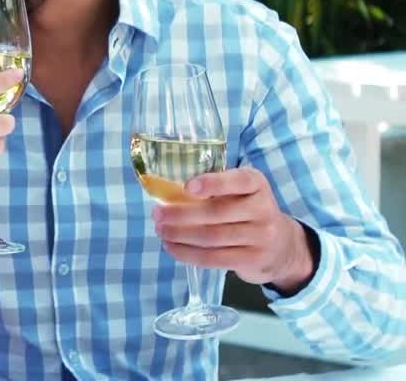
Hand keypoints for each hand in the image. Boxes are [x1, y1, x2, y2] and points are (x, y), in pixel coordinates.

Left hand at [152, 167, 315, 293]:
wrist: (282, 246)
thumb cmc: (247, 212)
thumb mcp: (239, 193)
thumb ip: (214, 189)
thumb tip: (168, 193)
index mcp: (257, 184)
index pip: (238, 180)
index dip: (213, 183)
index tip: (187, 187)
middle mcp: (263, 209)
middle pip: (216, 212)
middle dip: (181, 214)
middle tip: (158, 215)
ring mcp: (262, 236)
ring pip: (212, 237)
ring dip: (180, 235)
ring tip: (161, 231)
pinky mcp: (254, 259)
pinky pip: (215, 258)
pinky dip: (188, 254)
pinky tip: (172, 248)